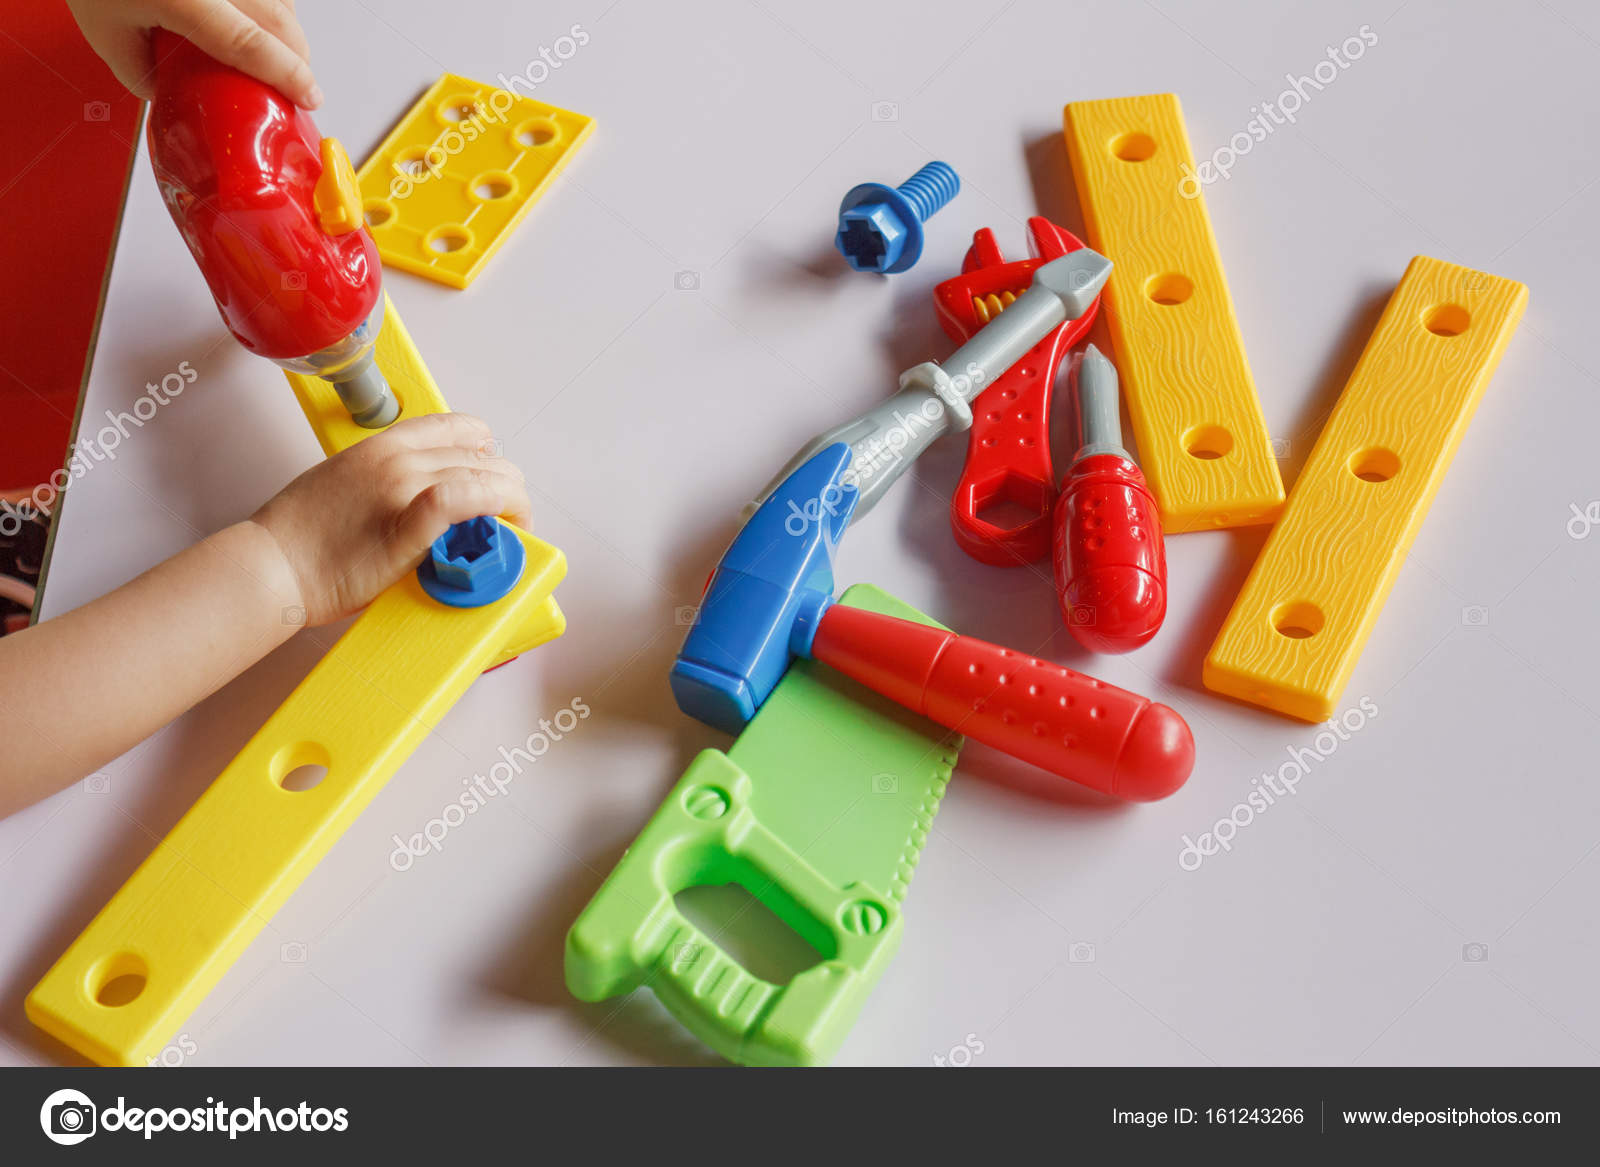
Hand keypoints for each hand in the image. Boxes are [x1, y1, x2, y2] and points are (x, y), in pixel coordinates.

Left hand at [67, 0, 322, 107]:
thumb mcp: (104, 32)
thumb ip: (142, 73)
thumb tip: (176, 96)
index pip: (250, 44)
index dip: (288, 75)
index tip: (309, 98)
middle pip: (280, 21)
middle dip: (297, 59)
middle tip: (294, 86)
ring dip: (289, 31)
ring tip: (278, 54)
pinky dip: (276, 5)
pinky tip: (264, 19)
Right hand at [251, 414, 531, 626]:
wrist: (271, 567)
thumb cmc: (302, 537)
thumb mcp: (346, 483)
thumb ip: (390, 480)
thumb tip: (428, 494)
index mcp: (383, 445)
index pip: (459, 427)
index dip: (488, 451)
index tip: (494, 477)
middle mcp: (398, 459)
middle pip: (484, 456)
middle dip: (507, 486)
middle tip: (511, 517)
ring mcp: (403, 489)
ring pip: (486, 477)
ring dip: (512, 505)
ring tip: (512, 532)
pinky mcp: (408, 526)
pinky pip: (464, 499)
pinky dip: (493, 507)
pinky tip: (501, 526)